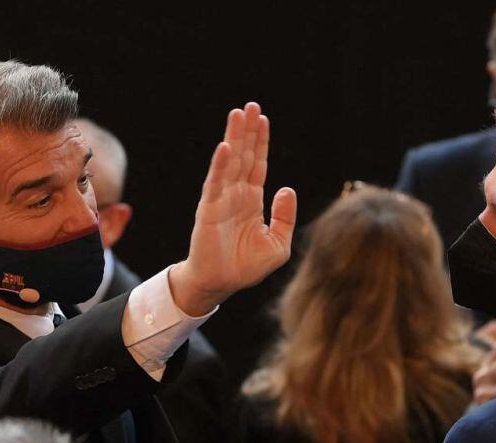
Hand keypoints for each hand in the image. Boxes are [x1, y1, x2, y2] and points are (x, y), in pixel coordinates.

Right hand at [169, 102, 296, 316]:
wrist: (220, 284)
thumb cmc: (245, 267)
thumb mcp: (278, 244)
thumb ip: (285, 217)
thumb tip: (287, 189)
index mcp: (251, 201)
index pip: (258, 164)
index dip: (260, 142)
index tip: (262, 119)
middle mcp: (236, 195)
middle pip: (243, 156)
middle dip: (247, 131)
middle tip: (249, 105)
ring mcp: (221, 200)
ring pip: (229, 162)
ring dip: (233, 138)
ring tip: (237, 114)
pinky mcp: (208, 210)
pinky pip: (215, 183)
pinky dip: (220, 165)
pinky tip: (225, 147)